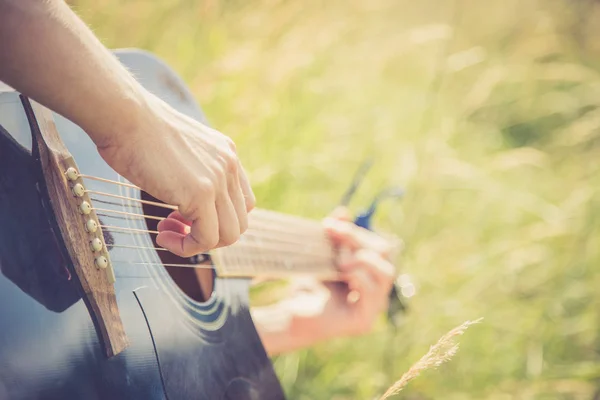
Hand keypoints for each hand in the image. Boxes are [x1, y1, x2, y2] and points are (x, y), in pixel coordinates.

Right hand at [96, 90, 254, 256]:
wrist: (124, 114)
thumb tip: (184, 198)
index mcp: (226, 153)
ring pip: (229, 235)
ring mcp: (218, 180)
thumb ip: (192, 171)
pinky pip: (207, 239)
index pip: (242, 201)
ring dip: (198, 243)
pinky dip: (186, 246)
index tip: (184, 214)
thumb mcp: (178, 150)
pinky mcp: (200, 194)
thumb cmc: (136, 130)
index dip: (216, 217)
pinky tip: (162, 235)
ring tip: (167, 232)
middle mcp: (229, 165)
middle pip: (239, 221)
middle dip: (208, 233)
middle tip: (174, 225)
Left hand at [319, 208, 397, 335]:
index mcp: (371, 273)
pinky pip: (372, 291)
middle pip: (385, 254)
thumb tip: (343, 212)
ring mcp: (372, 308)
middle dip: (358, 239)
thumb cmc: (307, 286)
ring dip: (362, 258)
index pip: (378, 245)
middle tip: (333, 235)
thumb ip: (335, 235)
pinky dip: (358, 276)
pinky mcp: (364, 321)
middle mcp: (376, 290)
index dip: (357, 232)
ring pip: (386, 272)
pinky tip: (342, 272)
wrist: (289, 316)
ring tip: (340, 260)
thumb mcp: (322, 256)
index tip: (329, 224)